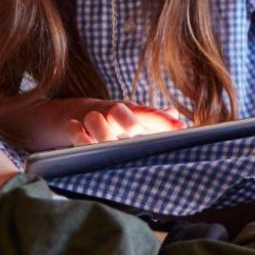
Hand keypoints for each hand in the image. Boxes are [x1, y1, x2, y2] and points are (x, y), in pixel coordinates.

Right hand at [66, 100, 187, 146]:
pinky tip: (84, 142)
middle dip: (128, 120)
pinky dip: (78, 135)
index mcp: (132, 112)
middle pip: (119, 110)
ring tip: (108, 144)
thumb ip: (156, 122)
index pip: (149, 114)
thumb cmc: (118, 123)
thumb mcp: (138, 122)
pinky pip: (74, 130)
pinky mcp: (74, 128)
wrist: (81, 114)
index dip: (164, 121)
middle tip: (135, 132)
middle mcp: (112, 113)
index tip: (180, 129)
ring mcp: (92, 119)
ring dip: (102, 132)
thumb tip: (178, 116)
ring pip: (94, 119)